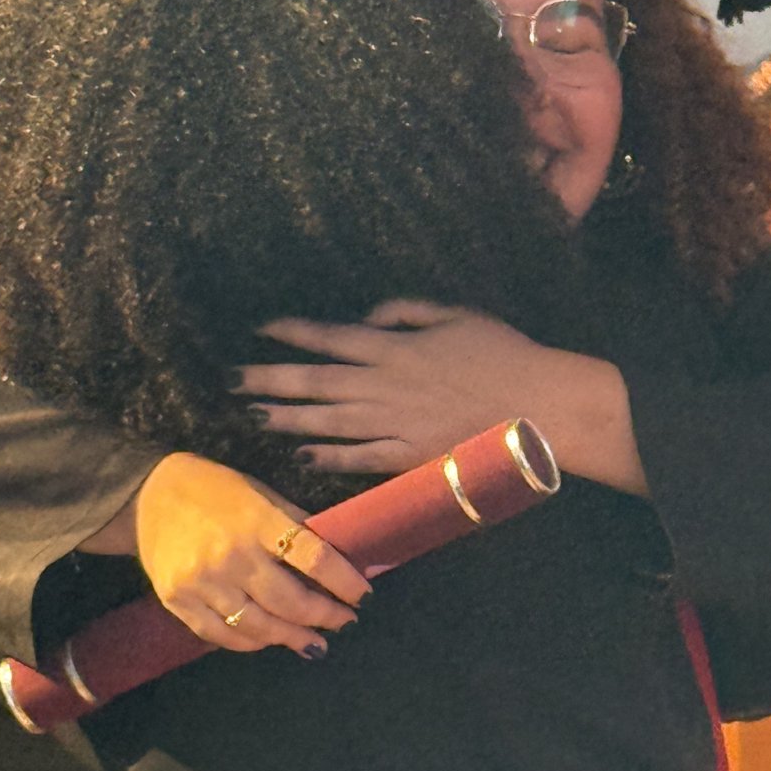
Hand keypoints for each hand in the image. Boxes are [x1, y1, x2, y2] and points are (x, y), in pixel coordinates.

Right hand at [84, 452, 370, 657]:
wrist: (148, 494)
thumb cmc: (217, 491)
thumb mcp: (261, 494)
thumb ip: (295, 526)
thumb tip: (339, 559)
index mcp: (257, 520)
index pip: (314, 557)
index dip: (344, 581)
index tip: (363, 595)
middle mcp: (230, 554)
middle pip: (290, 600)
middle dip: (324, 616)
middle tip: (344, 622)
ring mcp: (201, 581)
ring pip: (258, 625)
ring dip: (292, 638)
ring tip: (315, 643)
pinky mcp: (178, 600)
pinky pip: (222, 634)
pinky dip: (251, 643)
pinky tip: (270, 641)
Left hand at [237, 301, 561, 475]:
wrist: (538, 404)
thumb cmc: (502, 353)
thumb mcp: (453, 314)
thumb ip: (404, 311)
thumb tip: (365, 319)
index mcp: (396, 347)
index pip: (331, 338)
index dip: (293, 333)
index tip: (262, 329)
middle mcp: (386, 386)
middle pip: (316, 382)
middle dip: (270, 380)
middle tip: (231, 380)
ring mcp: (396, 424)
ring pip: (328, 421)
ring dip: (287, 419)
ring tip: (253, 415)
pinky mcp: (411, 457)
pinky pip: (360, 458)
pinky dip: (330, 457)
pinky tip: (302, 455)